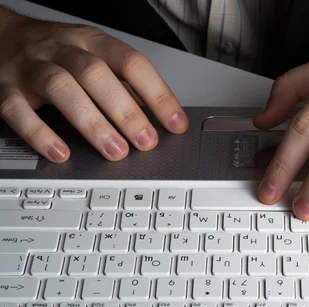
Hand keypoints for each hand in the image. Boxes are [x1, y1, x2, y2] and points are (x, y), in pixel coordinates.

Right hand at [0, 6, 187, 161]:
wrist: (1, 36)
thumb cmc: (58, 53)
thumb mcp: (95, 56)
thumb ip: (124, 85)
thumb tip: (161, 117)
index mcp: (93, 42)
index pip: (132, 64)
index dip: (158, 94)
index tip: (176, 124)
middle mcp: (63, 50)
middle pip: (97, 75)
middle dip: (126, 112)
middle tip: (146, 142)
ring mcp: (32, 67)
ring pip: (62, 88)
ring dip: (92, 123)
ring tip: (115, 151)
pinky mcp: (4, 87)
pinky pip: (18, 108)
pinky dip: (40, 133)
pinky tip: (61, 153)